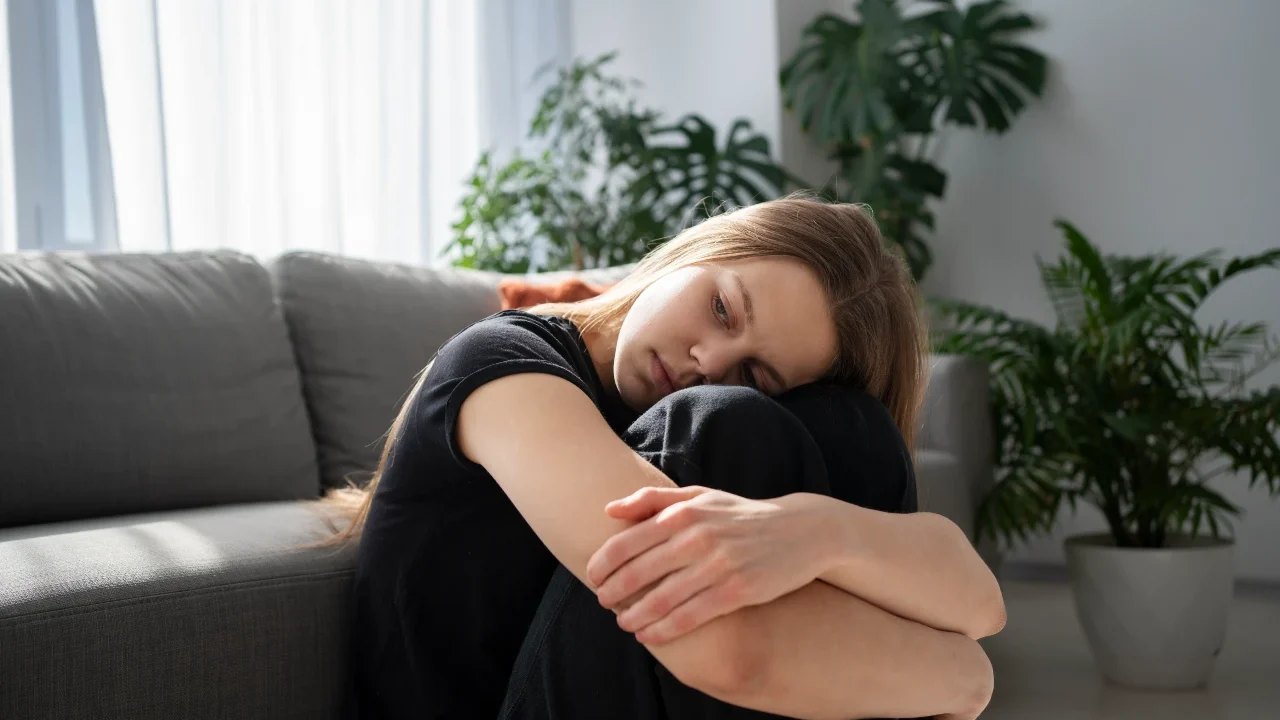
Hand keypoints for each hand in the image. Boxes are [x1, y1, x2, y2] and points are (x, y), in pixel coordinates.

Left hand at [586, 486, 833, 644]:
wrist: (800, 531)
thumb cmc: (740, 515)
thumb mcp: (700, 496)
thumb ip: (653, 500)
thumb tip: (609, 509)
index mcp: (684, 513)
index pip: (626, 542)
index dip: (601, 564)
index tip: (592, 577)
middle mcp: (698, 537)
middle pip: (638, 573)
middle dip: (613, 593)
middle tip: (603, 602)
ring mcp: (718, 565)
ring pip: (661, 600)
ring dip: (635, 616)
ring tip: (624, 622)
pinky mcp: (737, 591)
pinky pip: (689, 617)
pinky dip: (663, 630)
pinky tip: (649, 635)